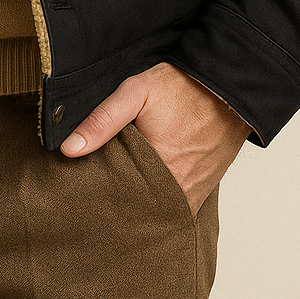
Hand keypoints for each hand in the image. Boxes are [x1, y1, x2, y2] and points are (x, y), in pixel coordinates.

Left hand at [59, 61, 251, 216]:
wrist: (229, 87)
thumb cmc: (182, 87)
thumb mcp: (136, 92)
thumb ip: (102, 121)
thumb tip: (70, 149)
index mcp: (159, 171)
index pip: (118, 200)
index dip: (100, 198)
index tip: (83, 197)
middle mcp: (179, 191)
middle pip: (138, 210)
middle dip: (118, 206)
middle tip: (96, 200)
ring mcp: (194, 194)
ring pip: (158, 212)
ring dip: (140, 206)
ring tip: (118, 199)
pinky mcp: (203, 190)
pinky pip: (176, 206)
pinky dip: (161, 202)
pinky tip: (145, 193)